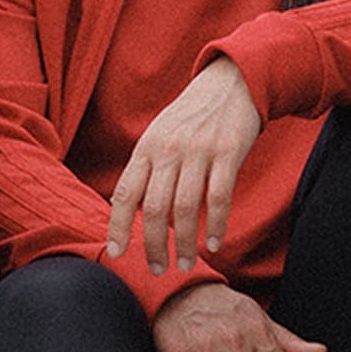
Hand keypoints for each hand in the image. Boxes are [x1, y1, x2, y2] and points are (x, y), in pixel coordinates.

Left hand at [107, 58, 262, 273]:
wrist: (233, 81)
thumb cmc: (194, 116)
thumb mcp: (160, 134)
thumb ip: (146, 168)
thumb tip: (126, 207)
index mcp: (147, 148)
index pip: (125, 194)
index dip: (118, 227)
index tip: (117, 254)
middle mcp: (168, 150)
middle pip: (153, 208)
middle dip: (153, 245)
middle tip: (157, 270)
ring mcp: (198, 151)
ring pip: (185, 208)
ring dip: (184, 242)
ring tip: (184, 264)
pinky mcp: (227, 153)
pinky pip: (219, 198)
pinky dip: (216, 226)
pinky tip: (215, 243)